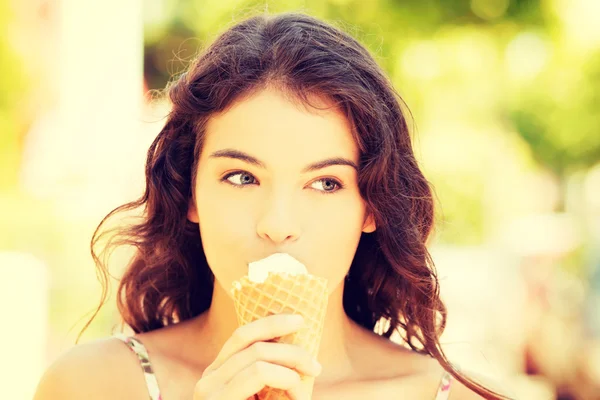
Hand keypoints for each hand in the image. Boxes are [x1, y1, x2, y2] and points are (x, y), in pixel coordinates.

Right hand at [193, 313, 321, 399]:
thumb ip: (272, 378)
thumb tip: (298, 352)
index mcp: (219, 373)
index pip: (243, 334)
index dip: (272, 322)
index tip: (300, 320)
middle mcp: (210, 377)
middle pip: (251, 340)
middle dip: (290, 346)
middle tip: (316, 365)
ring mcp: (210, 389)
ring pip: (256, 354)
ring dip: (291, 364)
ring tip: (309, 382)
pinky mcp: (217, 399)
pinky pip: (256, 373)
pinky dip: (283, 377)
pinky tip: (295, 391)